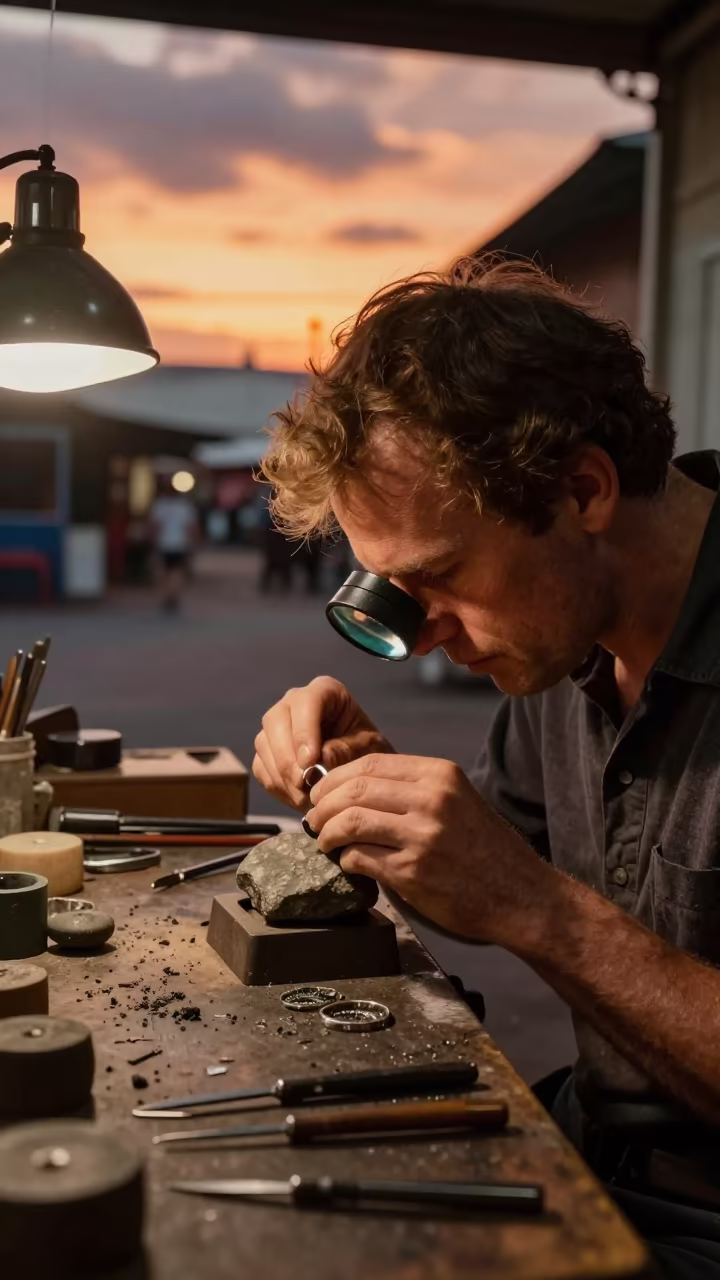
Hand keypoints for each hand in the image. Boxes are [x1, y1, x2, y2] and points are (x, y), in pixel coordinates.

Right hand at [252, 676, 394, 810]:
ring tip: (305, 799)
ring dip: (282, 776)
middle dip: (287, 757)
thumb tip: (319, 760)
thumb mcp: (368, 748)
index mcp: (325, 691)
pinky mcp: (268, 751)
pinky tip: (298, 799)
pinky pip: (261, 766)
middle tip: (302, 784)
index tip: (309, 762)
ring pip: (264, 744)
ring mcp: (277, 726)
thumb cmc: (368, 750)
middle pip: (275, 720)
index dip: (304, 732)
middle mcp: (295, 703)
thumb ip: (346, 751)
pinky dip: (277, 786)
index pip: (306, 702)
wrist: (360, 769)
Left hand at [305, 753, 552, 944]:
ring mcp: (421, 837)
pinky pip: (359, 858)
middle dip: (323, 805)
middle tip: (315, 820)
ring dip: (327, 834)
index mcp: (439, 775)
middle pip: (352, 790)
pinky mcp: (413, 872)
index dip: (335, 778)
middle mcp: (431, 800)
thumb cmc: (485, 849)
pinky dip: (345, 860)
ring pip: (349, 822)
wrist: (521, 896)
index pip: (368, 764)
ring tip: (326, 843)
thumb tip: (353, 788)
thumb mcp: (456, 800)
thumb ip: (412, 790)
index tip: (322, 793)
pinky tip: (350, 863)